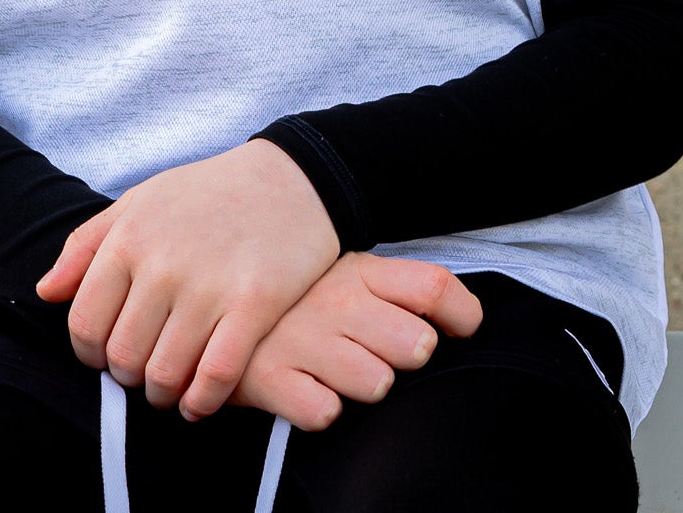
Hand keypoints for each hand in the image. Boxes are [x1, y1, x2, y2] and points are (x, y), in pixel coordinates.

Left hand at [35, 140, 340, 417]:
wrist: (291, 177)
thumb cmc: (208, 193)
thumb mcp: (141, 201)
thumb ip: (86, 245)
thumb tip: (45, 293)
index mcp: (129, 237)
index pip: (85, 325)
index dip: (91, 355)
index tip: (109, 356)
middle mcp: (163, 264)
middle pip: (123, 358)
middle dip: (128, 378)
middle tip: (144, 372)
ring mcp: (209, 286)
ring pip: (164, 375)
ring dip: (162, 395)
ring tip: (170, 387)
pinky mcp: (254, 305)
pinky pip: (215, 377)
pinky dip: (201, 402)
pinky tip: (201, 400)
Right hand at [232, 253, 483, 431]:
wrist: (213, 307)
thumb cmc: (299, 299)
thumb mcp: (348, 274)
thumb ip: (403, 287)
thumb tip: (469, 315)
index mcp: (360, 270)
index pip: (435, 286)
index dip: (461, 315)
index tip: (457, 330)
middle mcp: (335, 301)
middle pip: (417, 344)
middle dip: (408, 357)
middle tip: (379, 350)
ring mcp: (302, 338)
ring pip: (376, 382)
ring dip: (364, 384)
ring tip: (339, 371)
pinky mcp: (268, 377)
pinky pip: (323, 412)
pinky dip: (320, 408)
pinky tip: (308, 389)